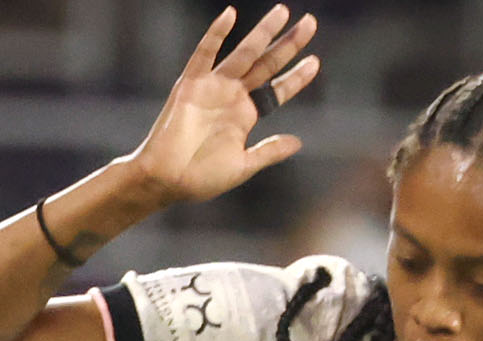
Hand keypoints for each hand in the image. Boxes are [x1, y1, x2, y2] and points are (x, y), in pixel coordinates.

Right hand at [128, 8, 322, 208]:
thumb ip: (269, 152)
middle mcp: (232, 96)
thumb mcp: (243, 166)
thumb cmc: (201, 178)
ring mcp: (213, 87)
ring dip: (263, 33)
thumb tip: (298, 142)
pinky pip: (204, 54)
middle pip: (266, 65)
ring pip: (244, 54)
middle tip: (310, 23)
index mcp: (246, 115)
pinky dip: (216, 34)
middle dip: (288, 44)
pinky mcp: (191, 84)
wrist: (167, 181)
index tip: (315, 61)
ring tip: (283, 12)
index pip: (277, 90)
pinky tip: (230, 14)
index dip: (296, 77)